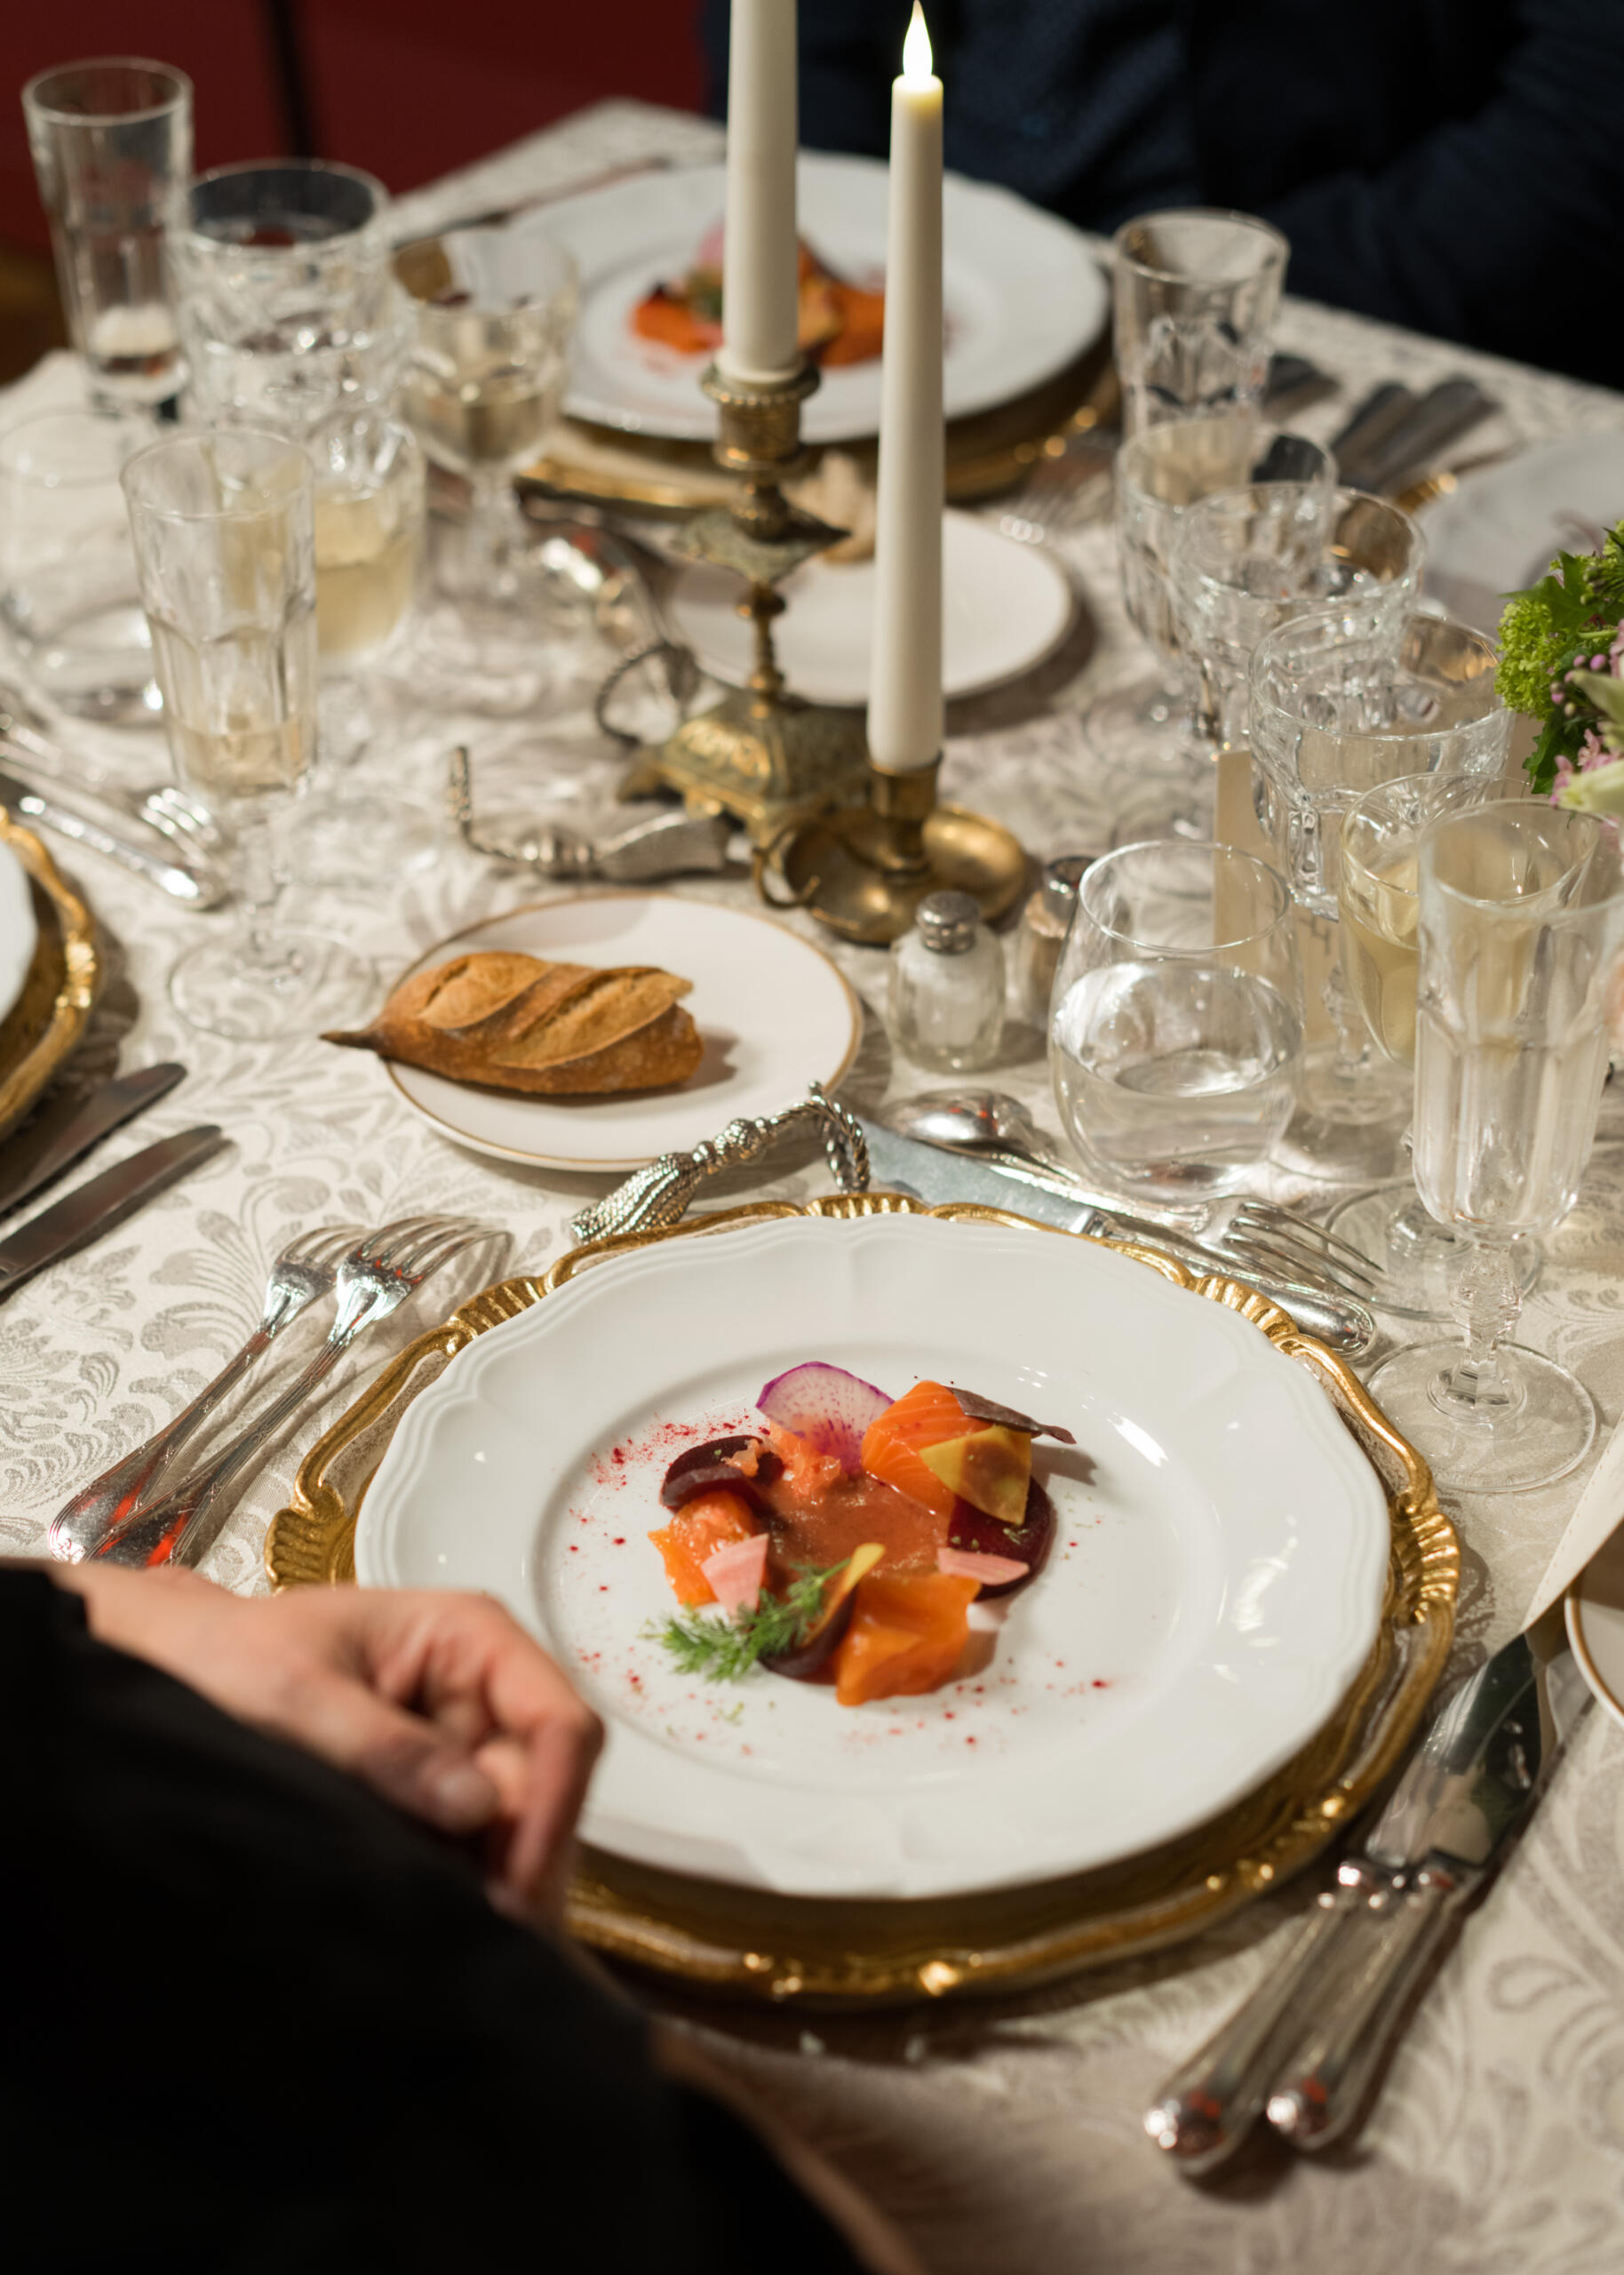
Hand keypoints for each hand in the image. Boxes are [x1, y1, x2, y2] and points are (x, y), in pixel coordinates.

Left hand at [57, 1566, 601, 1921]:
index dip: (552, 1803)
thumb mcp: (298, 1696)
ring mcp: (462, 1743)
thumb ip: (386, 1748)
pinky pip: (475, 1845)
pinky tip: (446, 1919)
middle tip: (491, 1931)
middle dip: (524, 1861)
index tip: (517, 1882)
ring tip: (462, 1932)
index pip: (557, 1720)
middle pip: (545, 1785)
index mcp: (470, 1636)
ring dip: (497, 1879)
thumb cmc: (230, 1655)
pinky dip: (466, 1884)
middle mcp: (482, 1689)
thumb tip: (477, 1805)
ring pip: (518, 1825)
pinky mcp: (436, 1791)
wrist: (178, 1669)